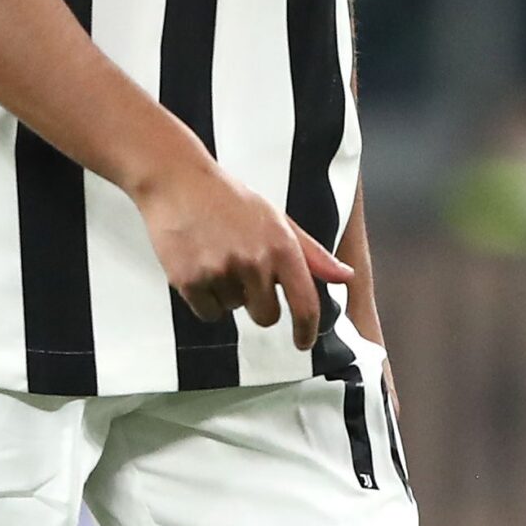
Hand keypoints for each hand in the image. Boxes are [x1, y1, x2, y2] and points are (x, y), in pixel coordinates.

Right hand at [130, 155, 351, 347]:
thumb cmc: (231, 200)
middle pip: (266, 316)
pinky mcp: (190, 281)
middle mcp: (254, 261)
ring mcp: (221, 272)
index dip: (307, 330)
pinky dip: (205, 298)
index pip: (305, 303)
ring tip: (218, 257)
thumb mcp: (278, 220)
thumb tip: (345, 276)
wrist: (179, 183)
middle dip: (259, 304)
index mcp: (282, 246)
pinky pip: (208, 313)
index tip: (304, 341)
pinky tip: (201, 266)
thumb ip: (312, 253)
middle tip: (245, 273)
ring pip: (234, 311)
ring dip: (228, 294)